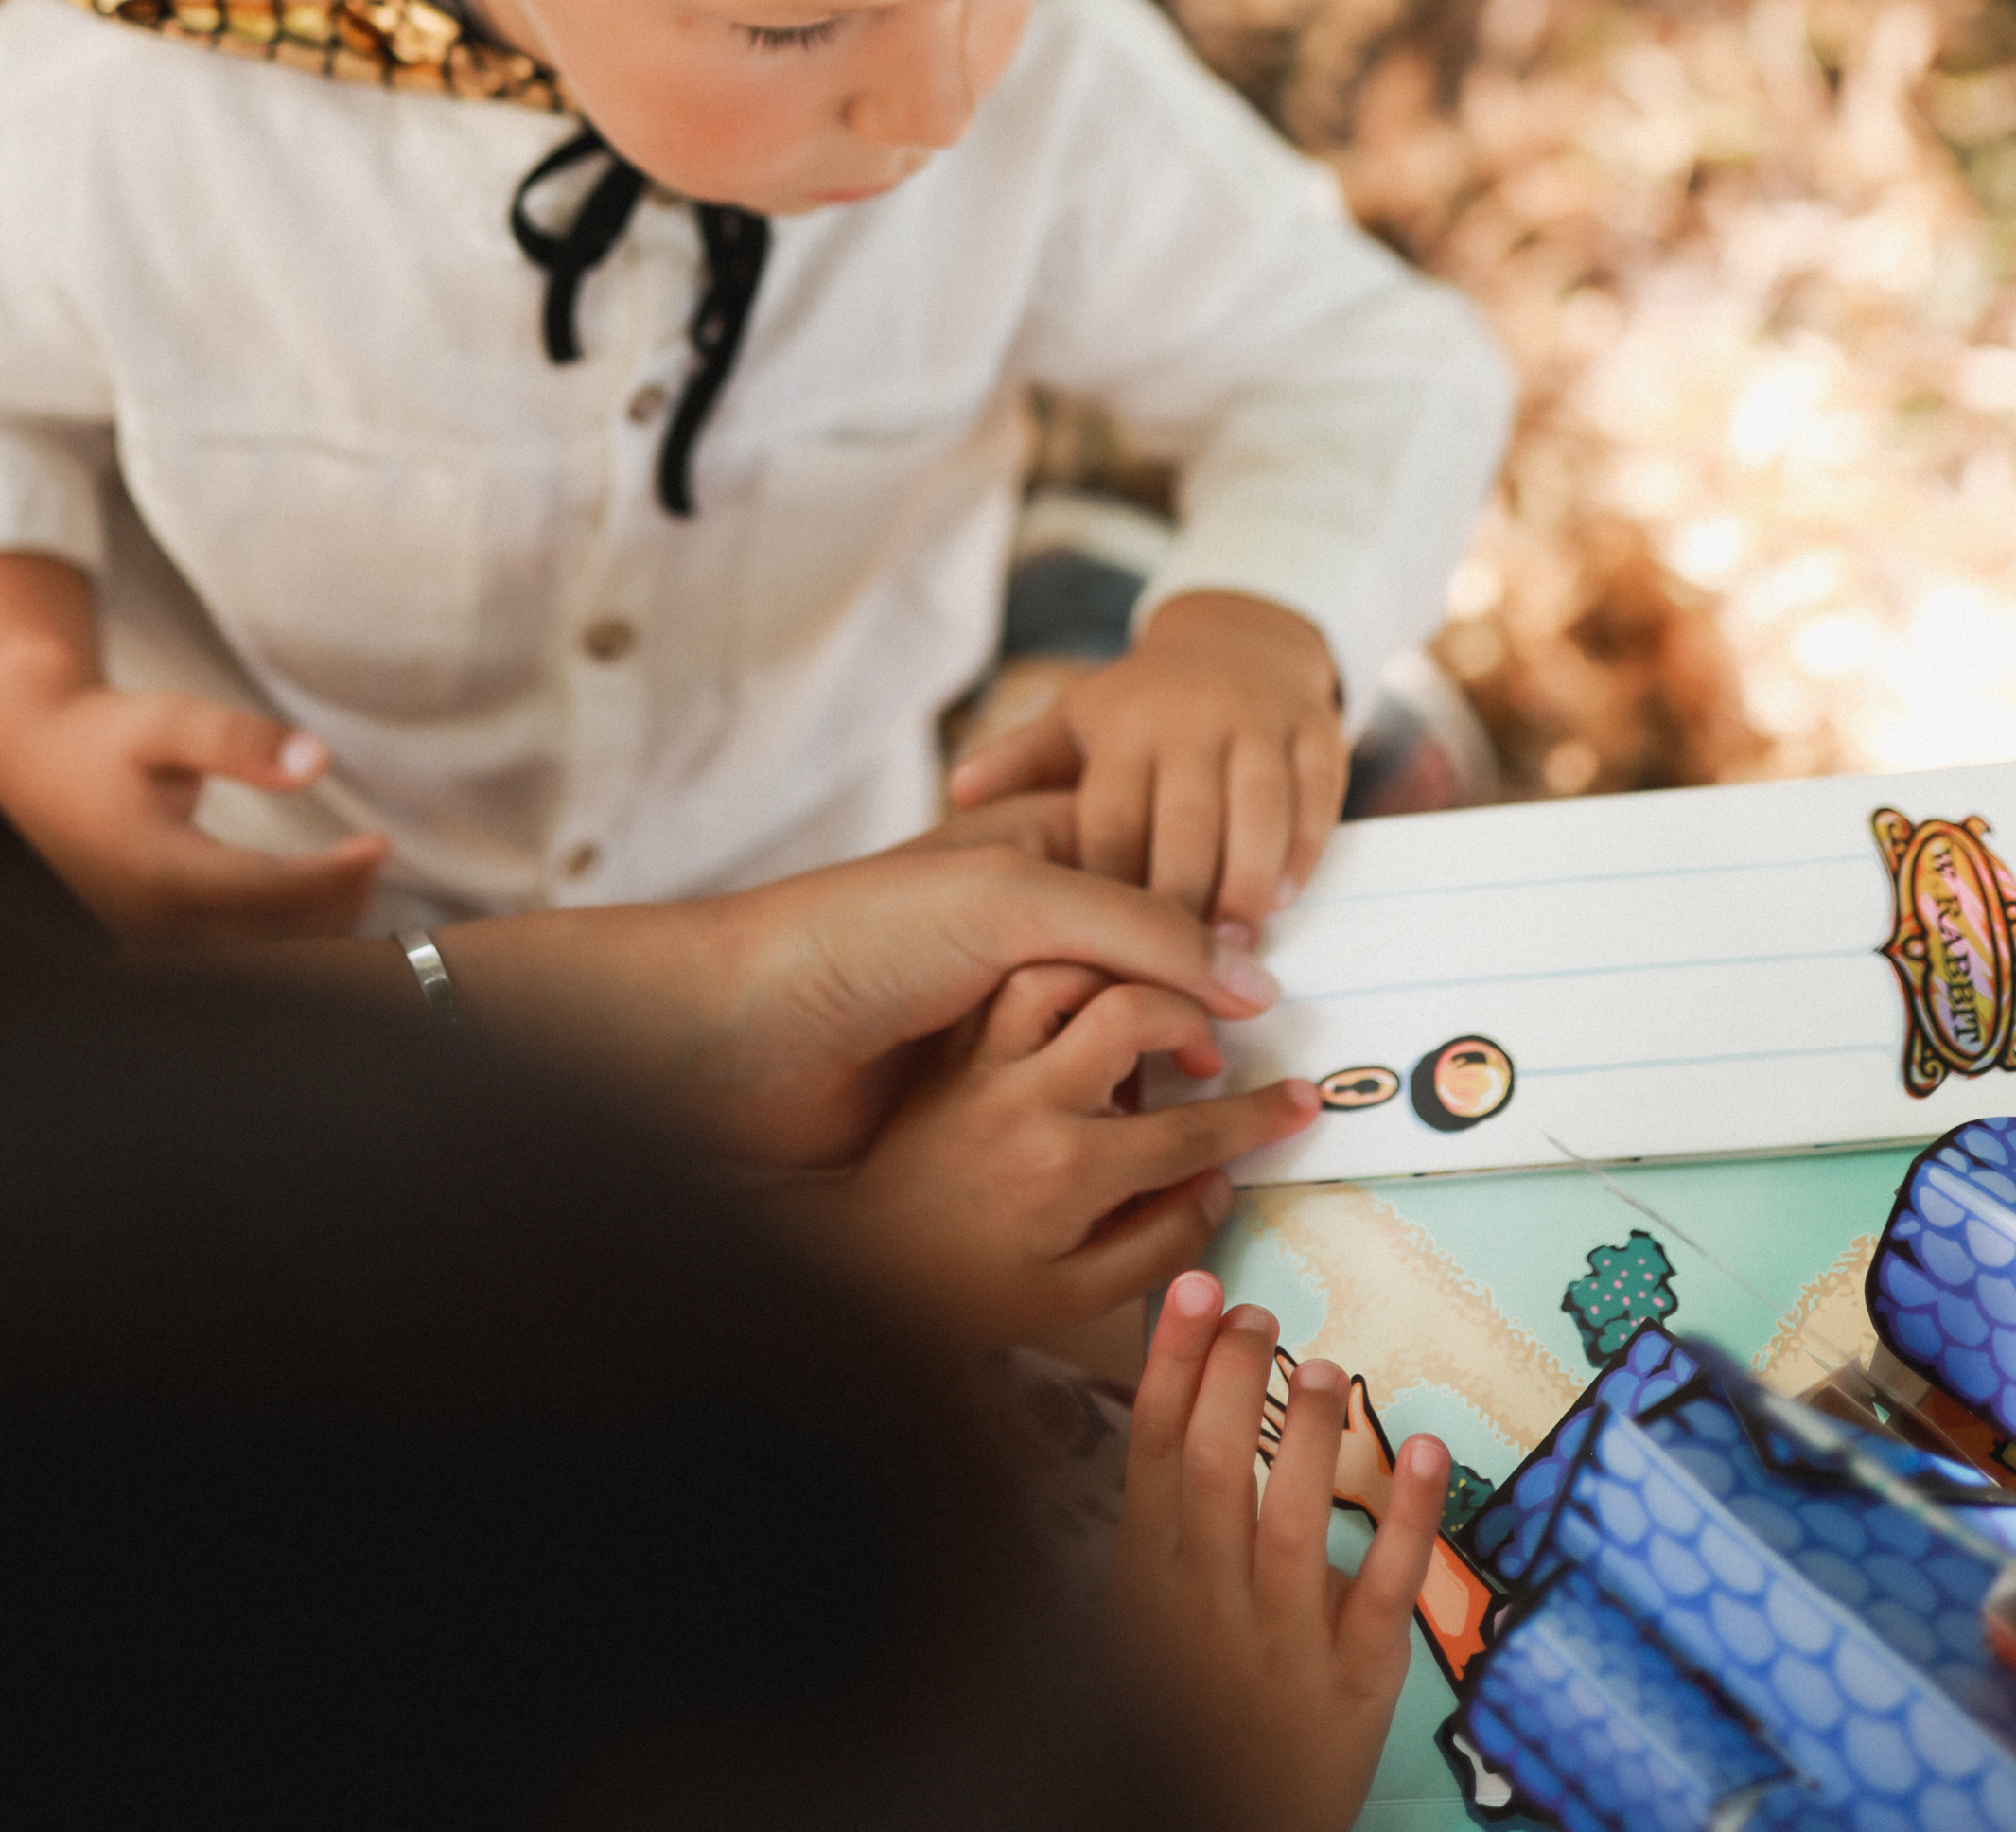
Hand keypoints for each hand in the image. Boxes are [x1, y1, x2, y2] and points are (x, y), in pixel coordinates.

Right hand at [0, 681, 392, 942]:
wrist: (36, 764)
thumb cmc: (108, 736)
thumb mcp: (169, 721)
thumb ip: (240, 741)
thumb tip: (318, 764)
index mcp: (156, 869)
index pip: (265, 891)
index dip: (331, 876)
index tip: (379, 846)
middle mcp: (152, 920)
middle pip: (268, 936)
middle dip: (334, 904)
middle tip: (380, 856)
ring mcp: (151, 938)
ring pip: (255, 955)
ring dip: (316, 925)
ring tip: (363, 874)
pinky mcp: (156, 940)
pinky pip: (235, 953)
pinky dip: (286, 932)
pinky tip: (324, 899)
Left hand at [420, 837, 1285, 1173]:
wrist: (725, 1050)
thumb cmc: (855, 943)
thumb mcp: (1011, 903)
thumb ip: (1140, 930)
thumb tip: (1254, 988)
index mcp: (1032, 858)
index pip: (1163, 882)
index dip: (1223, 928)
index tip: (1290, 984)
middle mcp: (1024, 937)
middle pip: (1154, 974)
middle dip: (1211, 1020)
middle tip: (1284, 1076)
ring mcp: (1002, 1027)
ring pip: (1123, 1055)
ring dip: (1173, 1090)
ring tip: (1236, 1123)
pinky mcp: (983, 1110)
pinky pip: (1079, 1120)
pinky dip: (1123, 1139)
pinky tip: (1161, 1159)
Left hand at [819, 962, 1320, 1344]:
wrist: (829, 1262)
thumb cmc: (941, 1291)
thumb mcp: (1060, 1302)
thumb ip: (1148, 1242)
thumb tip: (1216, 1191)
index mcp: (1070, 1171)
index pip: (1195, 1125)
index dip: (1258, 1113)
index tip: (1301, 1102)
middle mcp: (1028, 1104)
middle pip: (1139, 1016)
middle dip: (1191, 1017)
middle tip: (1210, 1048)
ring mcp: (976, 1063)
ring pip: (1068, 978)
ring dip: (1118, 979)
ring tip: (1142, 1011)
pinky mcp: (938, 1043)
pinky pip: (1007, 986)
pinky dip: (1050, 977)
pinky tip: (1069, 999)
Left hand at [948, 590, 1346, 935]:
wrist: (1240, 636)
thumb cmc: (1143, 704)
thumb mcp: (1078, 720)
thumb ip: (1023, 761)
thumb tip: (957, 792)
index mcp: (1124, 721)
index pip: (1112, 814)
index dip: (1110, 885)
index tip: (1105, 951)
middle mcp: (1191, 715)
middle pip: (1187, 819)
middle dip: (1183, 897)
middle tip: (1180, 972)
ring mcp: (1258, 718)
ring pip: (1256, 808)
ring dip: (1247, 881)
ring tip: (1237, 948)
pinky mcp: (1314, 726)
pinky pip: (1315, 793)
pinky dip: (1302, 847)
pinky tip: (1286, 897)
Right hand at [1114, 1275, 1447, 1831]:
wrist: (1236, 1830)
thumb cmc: (1193, 1702)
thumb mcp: (1150, 1615)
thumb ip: (1166, 1523)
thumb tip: (1184, 1386)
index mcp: (1149, 1587)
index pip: (1153, 1453)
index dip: (1173, 1364)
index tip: (1196, 1290)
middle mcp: (1208, 1612)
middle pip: (1215, 1472)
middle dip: (1233, 1377)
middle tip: (1259, 1316)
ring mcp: (1283, 1646)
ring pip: (1295, 1521)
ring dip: (1309, 1431)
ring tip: (1322, 1368)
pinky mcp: (1358, 1680)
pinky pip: (1385, 1587)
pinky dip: (1408, 1515)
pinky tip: (1424, 1447)